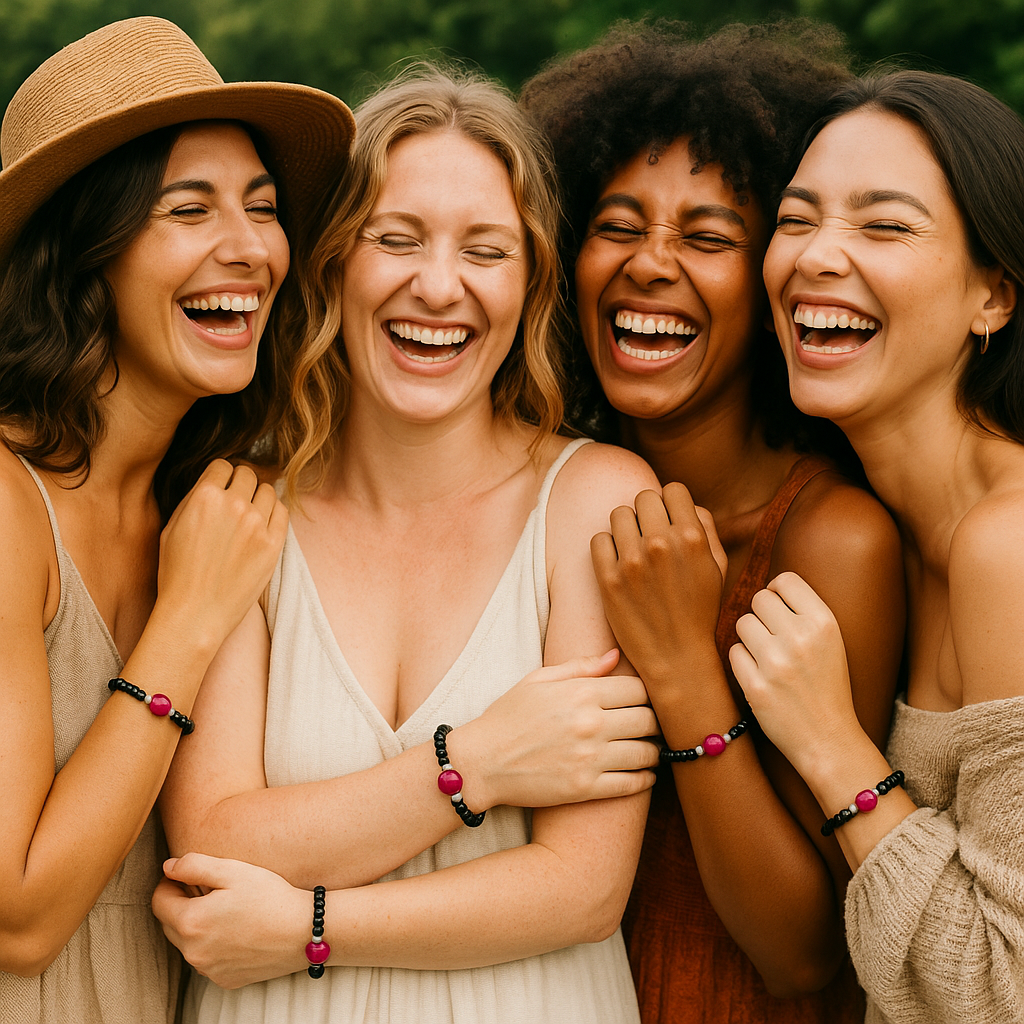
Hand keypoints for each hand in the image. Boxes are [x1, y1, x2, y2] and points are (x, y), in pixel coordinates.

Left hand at [152, 853, 306, 988]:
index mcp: (191, 922)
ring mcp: (208, 969)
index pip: (158, 901)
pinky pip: (206, 960)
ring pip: (187, 944)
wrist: (304, 932)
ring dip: (196, 926)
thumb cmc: (270, 897)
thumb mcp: (233, 870)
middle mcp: (193, 952)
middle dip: (180, 905)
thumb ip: (194, 865)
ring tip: (225, 910)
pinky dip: (212, 945)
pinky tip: (237, 931)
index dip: (169, 883)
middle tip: (207, 889)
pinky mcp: (224, 979)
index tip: (186, 875)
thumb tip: (168, 866)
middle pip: (169, 924)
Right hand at [154, 461, 287, 650]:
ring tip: (249, 514)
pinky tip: (263, 523)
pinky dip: (274, 512)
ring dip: (258, 497)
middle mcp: (234, 505)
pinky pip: (282, 511)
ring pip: (268, 490)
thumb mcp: (172, 527)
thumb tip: (215, 483)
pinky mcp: (273, 544)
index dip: (220, 476)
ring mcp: (257, 524)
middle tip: (235, 501)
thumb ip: (195, 499)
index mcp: (204, 496)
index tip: (221, 487)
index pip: (222, 466)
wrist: (195, 614)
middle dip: (240, 484)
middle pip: (247, 474)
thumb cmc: (177, 574)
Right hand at [453, 650, 658, 809]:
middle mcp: (590, 724)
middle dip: (653, 722)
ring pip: (645, 753)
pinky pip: (631, 784)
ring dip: (652, 752)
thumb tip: (615, 655)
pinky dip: (645, 780)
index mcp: (580, 693)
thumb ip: (580, 667)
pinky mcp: (585, 789)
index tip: (640, 702)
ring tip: (649, 750)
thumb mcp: (537, 680)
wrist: (480, 762)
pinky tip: (644, 775)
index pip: (638, 690)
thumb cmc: (506, 717)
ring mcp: (589, 758)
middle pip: (648, 720)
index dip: (644, 695)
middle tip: (650, 727)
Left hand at [591, 484, 726, 688]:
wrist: (676, 657)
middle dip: (647, 513)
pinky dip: (607, 547)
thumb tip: (686, 504)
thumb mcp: (717, 567)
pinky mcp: (608, 579)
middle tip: (650, 536)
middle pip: (643, 497)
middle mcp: (662, 544)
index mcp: (692, 538)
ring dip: (626, 529)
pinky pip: (598, 539)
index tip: (668, 519)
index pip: (672, 489)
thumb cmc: (699, 610)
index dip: (671, 503)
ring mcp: (632, 561)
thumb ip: (705, 527)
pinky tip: (619, 563)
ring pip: (618, 514)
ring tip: (634, 550)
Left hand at [730, 572, 858, 772]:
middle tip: (771, 637)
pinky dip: (742, 662)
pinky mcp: (756, 686)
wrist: (828, 739)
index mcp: (824, 623)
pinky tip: (760, 675)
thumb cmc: (826, 687)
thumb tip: (769, 589)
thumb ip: (804, 613)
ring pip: (742, 623)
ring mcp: (776, 662)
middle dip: (761, 616)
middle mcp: (801, 638)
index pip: (785, 580)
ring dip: (749, 638)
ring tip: (767, 657)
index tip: (778, 609)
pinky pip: (734, 653)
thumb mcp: (832, 642)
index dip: (776, 592)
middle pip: (759, 599)